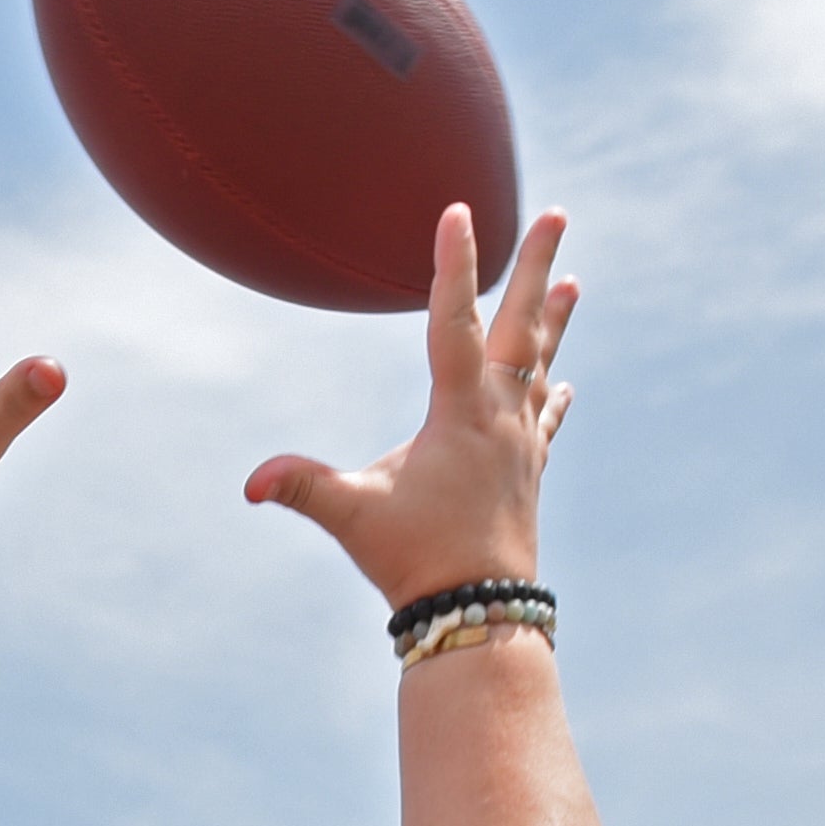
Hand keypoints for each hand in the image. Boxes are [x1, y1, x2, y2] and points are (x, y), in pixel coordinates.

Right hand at [247, 204, 576, 611]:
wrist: (479, 613)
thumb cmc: (415, 562)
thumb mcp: (353, 518)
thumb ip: (304, 488)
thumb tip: (252, 482)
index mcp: (460, 413)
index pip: (456, 322)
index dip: (455, 265)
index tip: (460, 212)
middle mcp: (500, 416)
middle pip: (521, 326)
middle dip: (534, 267)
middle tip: (556, 215)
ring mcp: (520, 443)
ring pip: (541, 364)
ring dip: (554, 321)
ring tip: (572, 280)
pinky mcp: (527, 473)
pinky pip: (545, 419)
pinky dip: (553, 394)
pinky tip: (564, 382)